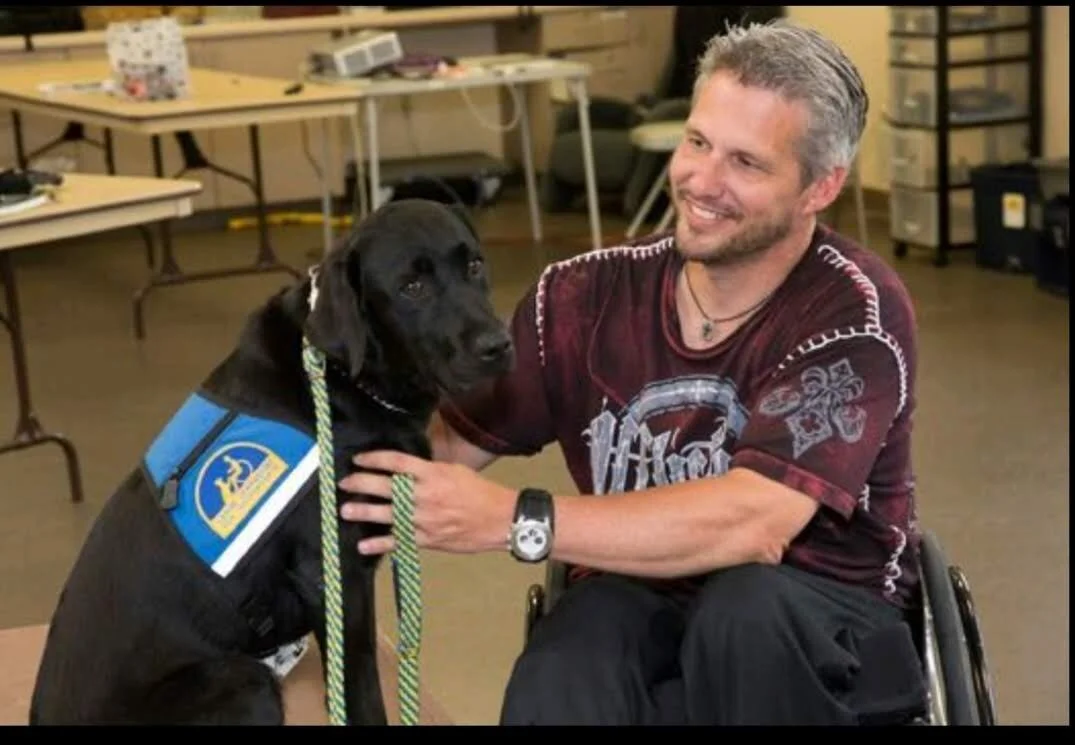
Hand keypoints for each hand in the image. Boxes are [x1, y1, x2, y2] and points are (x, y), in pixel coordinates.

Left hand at [338, 450, 516, 556]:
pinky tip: (364, 545)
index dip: (374, 459)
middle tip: (345, 482)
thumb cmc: (480, 493)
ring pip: (387, 514)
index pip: (397, 463)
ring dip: (363, 511)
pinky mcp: (427, 539)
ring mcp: (424, 519)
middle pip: (385, 486)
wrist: (500, 519)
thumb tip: (405, 470)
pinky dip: (380, 544)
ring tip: (346, 509)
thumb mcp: (455, 471)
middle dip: (361, 483)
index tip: (359, 459)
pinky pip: (399, 541)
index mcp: (433, 475)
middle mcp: (425, 496)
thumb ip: (429, 471)